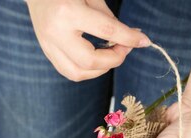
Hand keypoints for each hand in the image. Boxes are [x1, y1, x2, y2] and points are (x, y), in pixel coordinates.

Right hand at [26, 0, 149, 80]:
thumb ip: (107, 19)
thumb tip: (128, 39)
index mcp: (68, 12)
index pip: (105, 30)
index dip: (128, 38)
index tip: (144, 41)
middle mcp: (56, 32)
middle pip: (89, 61)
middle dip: (114, 59)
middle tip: (125, 47)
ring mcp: (48, 45)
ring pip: (78, 73)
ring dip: (100, 69)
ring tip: (111, 54)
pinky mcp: (47, 52)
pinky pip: (69, 71)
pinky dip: (87, 70)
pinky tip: (97, 60)